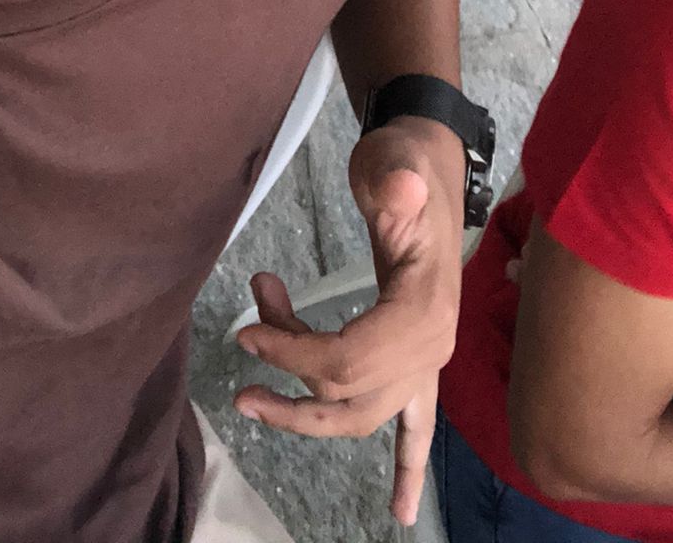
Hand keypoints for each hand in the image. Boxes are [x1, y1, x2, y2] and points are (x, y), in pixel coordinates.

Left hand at [234, 117, 463, 525]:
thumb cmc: (404, 166)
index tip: (246, 332)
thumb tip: (400, 188)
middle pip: (348, 391)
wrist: (426, 167)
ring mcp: (429, 361)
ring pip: (362, 412)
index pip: (349, 359)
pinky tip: (401, 512)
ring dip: (306, 411)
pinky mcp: (419, 362)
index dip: (292, 353)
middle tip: (240, 343)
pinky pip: (417, 428)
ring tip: (251, 389)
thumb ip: (396, 183)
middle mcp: (432, 348)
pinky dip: (409, 470)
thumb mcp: (396, 165)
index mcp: (424, 311)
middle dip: (288, 378)